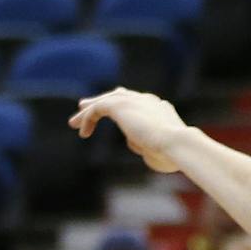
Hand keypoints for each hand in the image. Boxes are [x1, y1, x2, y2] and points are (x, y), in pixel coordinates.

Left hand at [71, 88, 192, 172]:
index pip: (137, 101)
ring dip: (88, 111)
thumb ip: (145, 142)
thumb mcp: (158, 148)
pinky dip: (88, 119)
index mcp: (159, 108)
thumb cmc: (172, 153)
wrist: (176, 143)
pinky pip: (98, 109)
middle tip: (84, 106)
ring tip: (74, 123)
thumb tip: (133, 141)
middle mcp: (147, 100)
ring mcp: (134, 100)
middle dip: (101, 101)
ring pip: (105, 100)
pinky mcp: (120, 105)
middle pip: (119, 96)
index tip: (109, 111)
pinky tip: (83, 132)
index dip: (121, 105)